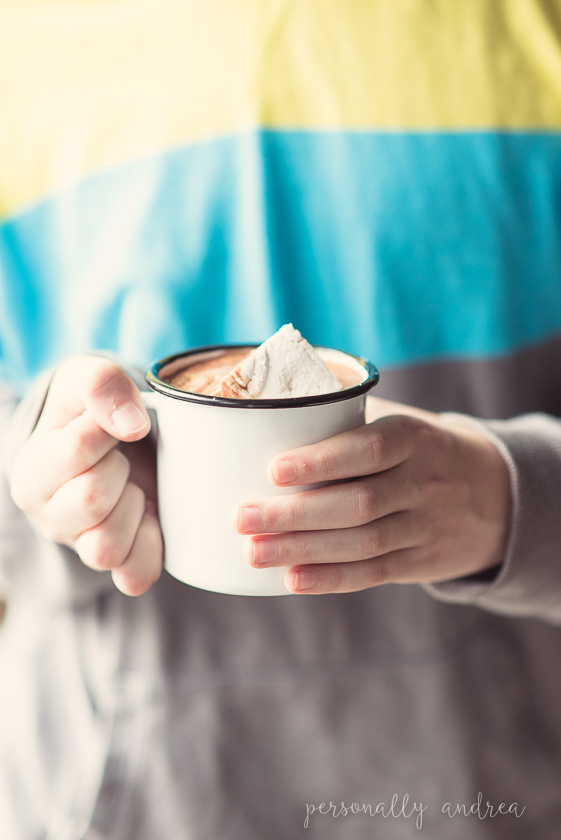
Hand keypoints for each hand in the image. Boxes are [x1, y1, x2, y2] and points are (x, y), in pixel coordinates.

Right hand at [10, 356, 162, 594]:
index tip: (109, 424)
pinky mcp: (118, 564)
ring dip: (133, 508)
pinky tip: (151, 517)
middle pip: (90, 500)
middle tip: (120, 457)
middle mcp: (48, 517)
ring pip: (106, 547)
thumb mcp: (90, 379)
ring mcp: (81, 546)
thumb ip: (101, 384)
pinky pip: (135, 576)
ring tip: (131, 486)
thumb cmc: (96, 411)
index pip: (76, 450)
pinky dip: (150, 547)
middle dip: (119, 469)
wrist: (118, 438)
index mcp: (31, 472)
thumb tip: (133, 425)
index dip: (106, 429)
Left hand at [233, 397, 510, 594]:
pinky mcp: (420, 561)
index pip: (368, 450)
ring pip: (363, 543)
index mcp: (413, 438)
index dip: (322, 461)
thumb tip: (266, 412)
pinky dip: (332, 579)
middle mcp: (423, 482)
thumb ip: (346, 419)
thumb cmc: (420, 449)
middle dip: (296, 514)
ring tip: (253, 552)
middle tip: (242, 518)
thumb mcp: (400, 421)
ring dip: (304, 550)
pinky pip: (374, 574)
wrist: (496, 493)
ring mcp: (425, 526)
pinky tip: (292, 580)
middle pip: (358, 503)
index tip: (273, 470)